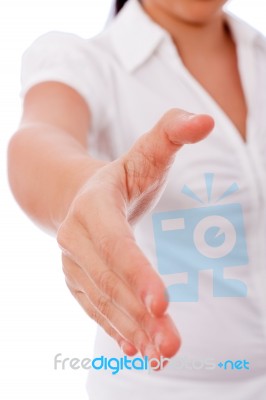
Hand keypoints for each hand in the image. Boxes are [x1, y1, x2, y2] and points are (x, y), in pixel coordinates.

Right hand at [57, 109, 213, 362]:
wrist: (75, 195)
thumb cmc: (121, 175)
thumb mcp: (145, 152)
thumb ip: (172, 132)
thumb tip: (207, 120)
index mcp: (93, 205)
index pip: (115, 243)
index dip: (137, 272)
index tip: (163, 302)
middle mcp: (75, 238)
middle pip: (110, 281)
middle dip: (140, 314)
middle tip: (172, 344)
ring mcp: (73, 264)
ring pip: (104, 302)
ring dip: (133, 330)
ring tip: (162, 353)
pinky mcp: (77, 281)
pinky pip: (96, 310)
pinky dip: (117, 331)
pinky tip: (138, 349)